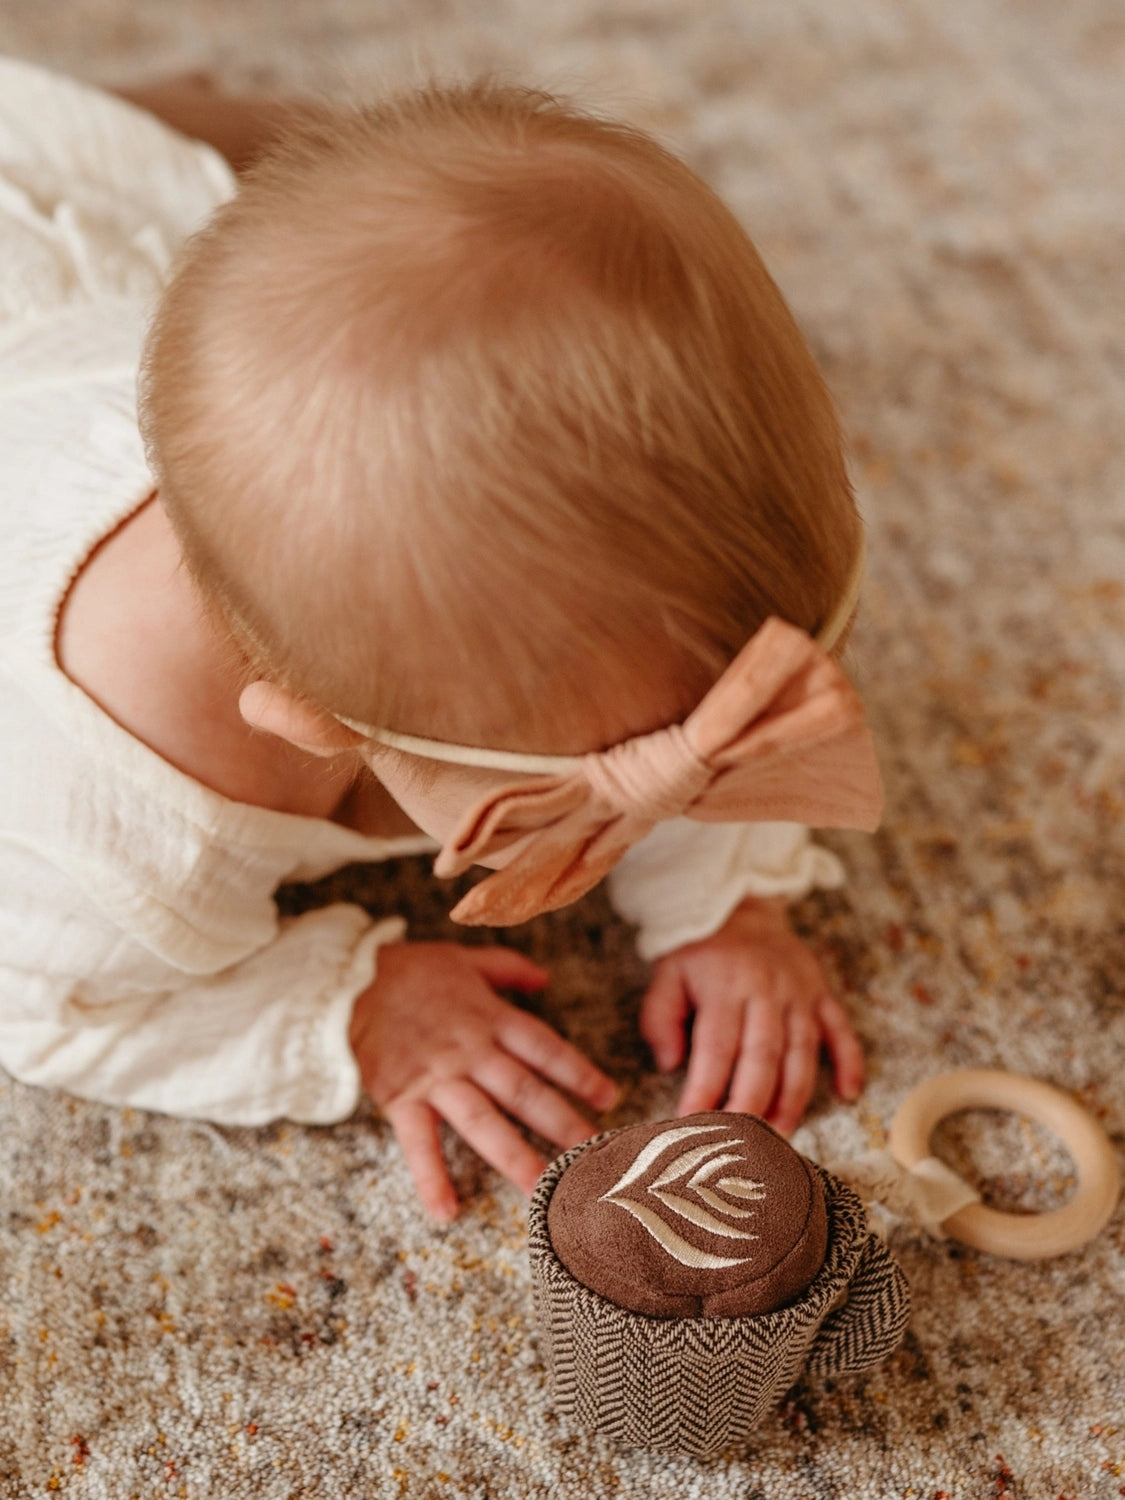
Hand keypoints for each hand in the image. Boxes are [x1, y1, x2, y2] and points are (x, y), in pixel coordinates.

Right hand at [349, 942, 618, 1220]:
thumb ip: (508, 968)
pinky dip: (431, 1178)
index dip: (579, 1072)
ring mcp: (436, 1077)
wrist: (347, 981)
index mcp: (489, 1016)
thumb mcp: (464, 957)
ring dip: (515, 1157)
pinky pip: (418, 1143)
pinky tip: (447, 1212)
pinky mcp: (401, 1097)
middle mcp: (469, 1050)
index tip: (609, 1098)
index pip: (544, 1048)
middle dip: (562, 1124)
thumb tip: (546, 979)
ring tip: (545, 1189)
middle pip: (523, 1092)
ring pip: (483, 1122)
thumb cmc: (408, 969)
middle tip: (594, 1155)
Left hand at [639, 897, 862, 1134]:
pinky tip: (848, 1094)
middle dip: (753, 1103)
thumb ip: (660, 1018)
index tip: (693, 1123)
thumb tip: (670, 1064)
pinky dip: (849, 1061)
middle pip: (763, 1055)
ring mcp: (799, 992)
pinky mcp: (821, 992)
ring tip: (782, 1135)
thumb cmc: (698, 949)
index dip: (704, 1089)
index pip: (715, 1047)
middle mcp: (766, 991)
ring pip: (802, 1051)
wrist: (739, 903)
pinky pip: (841, 1029)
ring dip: (794, 1096)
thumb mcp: (666, 974)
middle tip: (742, 1144)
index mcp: (725, 986)